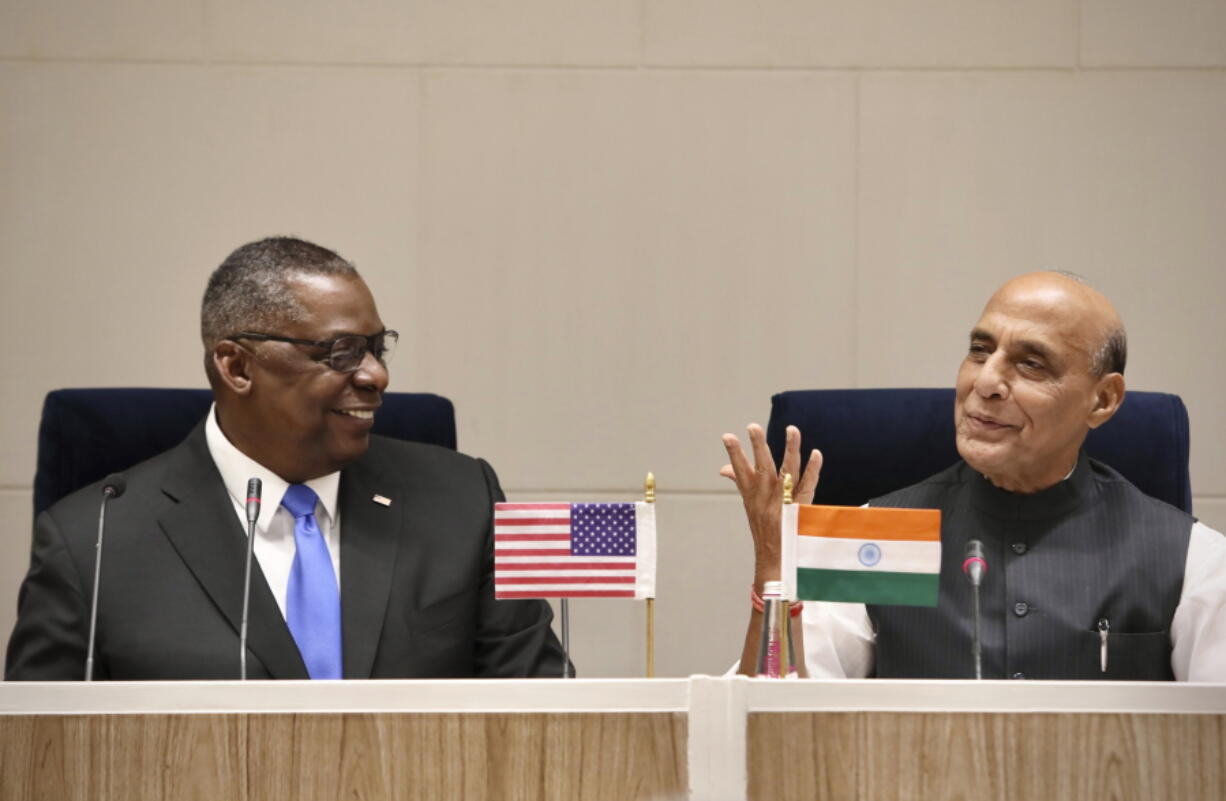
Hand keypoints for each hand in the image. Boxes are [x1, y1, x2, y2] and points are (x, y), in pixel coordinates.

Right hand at [720, 424, 821, 585]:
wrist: (777, 558)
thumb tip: (724, 468)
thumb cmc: (763, 527)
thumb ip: (739, 481)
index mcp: (752, 495)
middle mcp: (766, 496)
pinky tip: (816, 453)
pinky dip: (813, 469)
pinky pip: (808, 484)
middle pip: (762, 466)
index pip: (740, 470)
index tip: (727, 436)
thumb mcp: (749, 503)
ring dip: (790, 448)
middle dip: (757, 445)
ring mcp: (784, 501)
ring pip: (788, 470)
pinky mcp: (801, 507)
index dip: (734, 453)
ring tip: (792, 429)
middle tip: (752, 427)